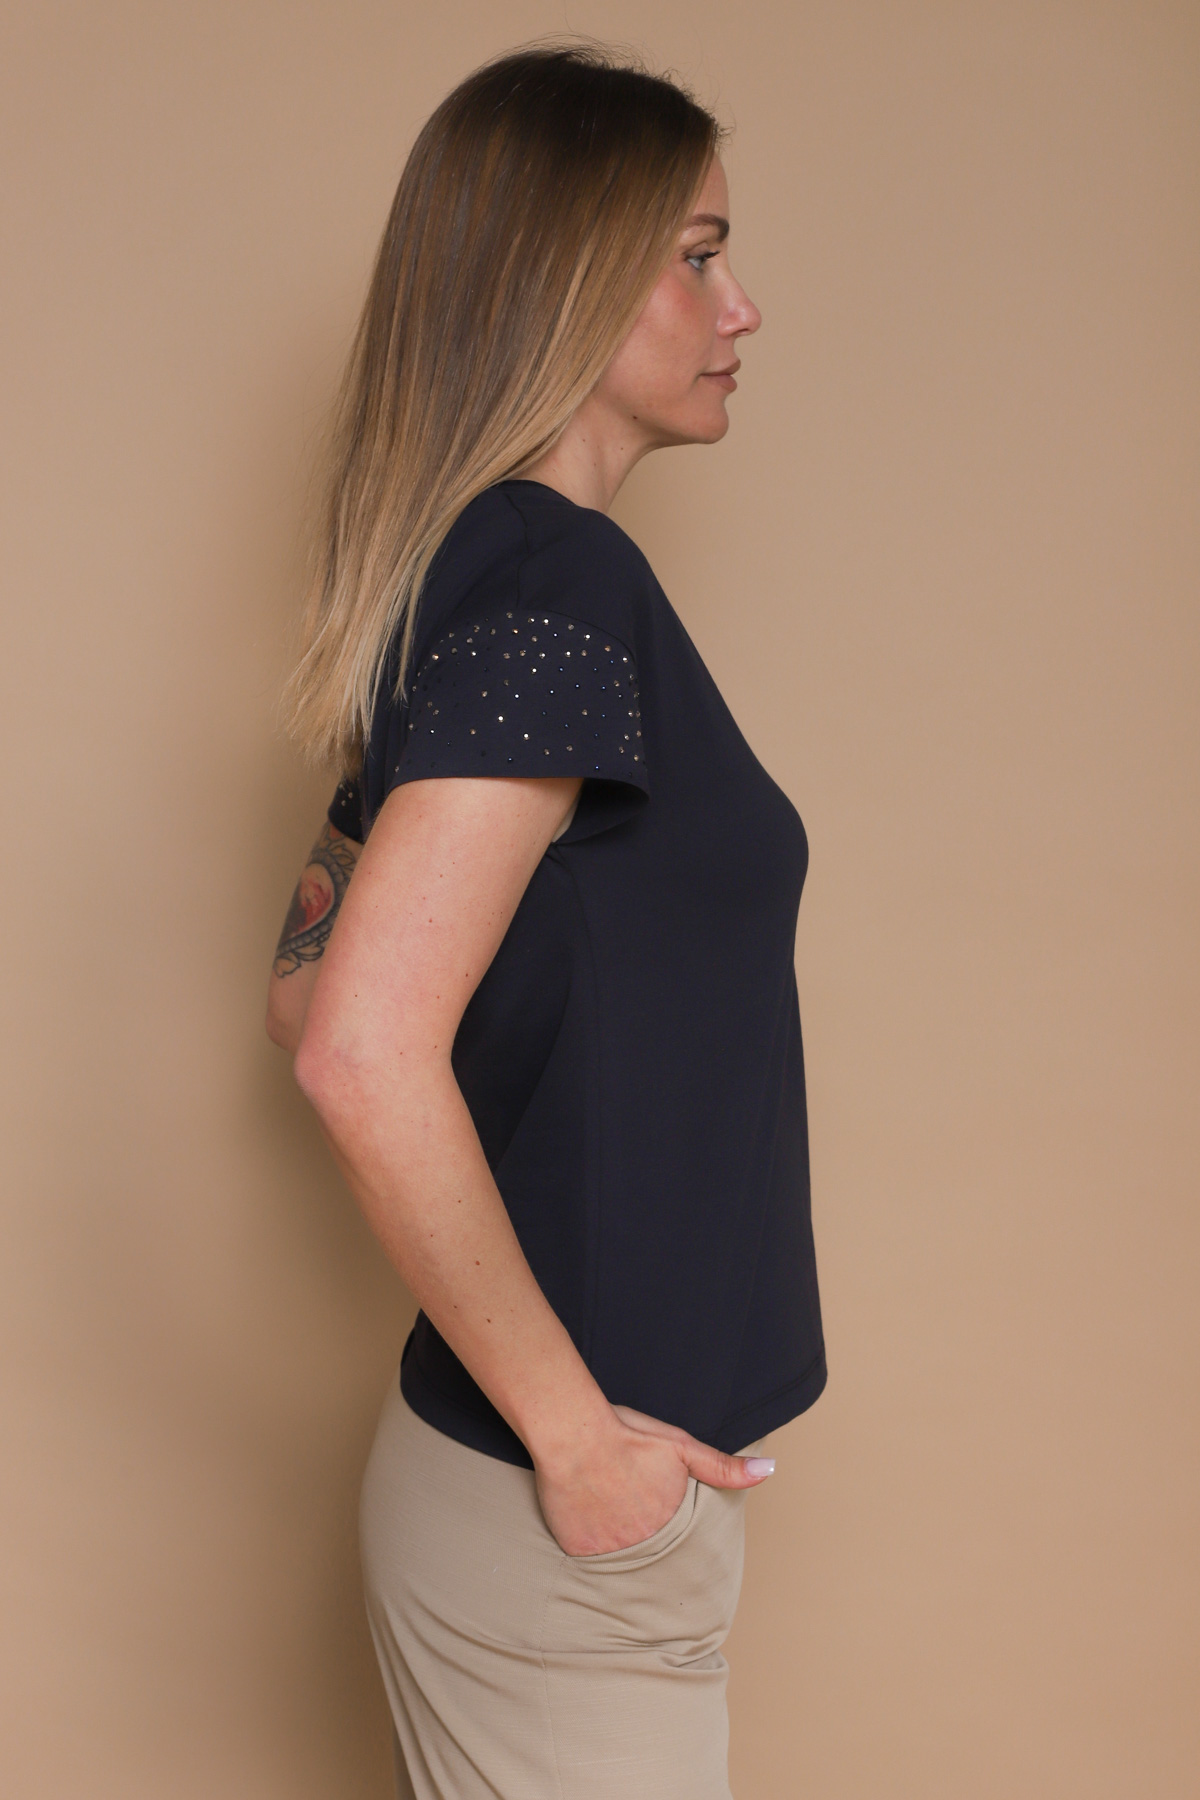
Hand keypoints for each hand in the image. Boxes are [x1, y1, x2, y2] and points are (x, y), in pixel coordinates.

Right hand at [533, 1405, 774, 1556]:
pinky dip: (588, 1542)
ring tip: (608, 1511)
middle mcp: (644, 1544)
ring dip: (616, 1541)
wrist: (573, 1434)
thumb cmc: (626, 1434)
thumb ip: (723, 1466)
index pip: (678, 1540)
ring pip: (619, 1557)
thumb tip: (769, 1471)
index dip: (664, 1523)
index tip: (651, 1508)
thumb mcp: (681, 1445)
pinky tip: (584, 1516)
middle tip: (627, 1508)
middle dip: (641, 1534)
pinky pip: (588, 1556)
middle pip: (650, 1551)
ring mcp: (610, 1552)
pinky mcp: (579, 1551)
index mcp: (671, 1522)